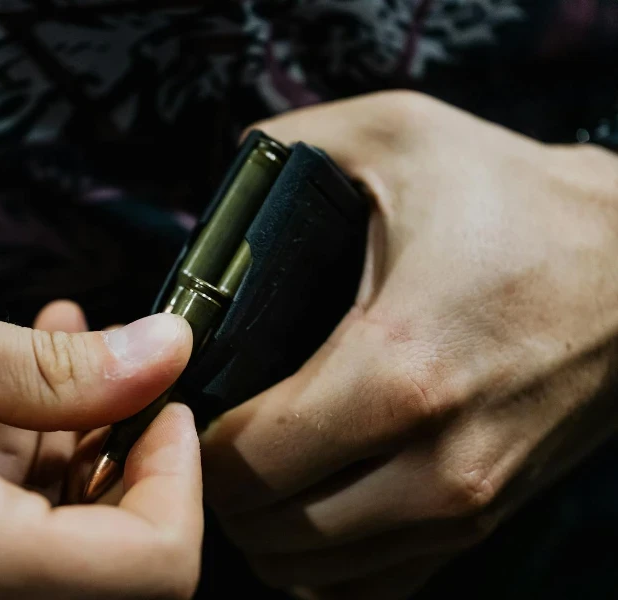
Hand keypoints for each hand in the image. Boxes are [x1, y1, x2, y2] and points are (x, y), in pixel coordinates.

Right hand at [0, 265, 201, 599]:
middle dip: (120, 449)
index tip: (167, 407)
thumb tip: (163, 354)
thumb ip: (62, 366)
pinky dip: (5, 450)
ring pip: (39, 534)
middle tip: (109, 360)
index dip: (179, 483)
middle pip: (99, 557)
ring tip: (44, 340)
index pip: (148, 569)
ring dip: (61, 435)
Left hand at [200, 91, 617, 598]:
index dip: (191, 435)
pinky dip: (323, 559)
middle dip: (217, 485)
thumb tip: (216, 194)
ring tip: (246, 465)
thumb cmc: (516, 198)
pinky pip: (376, 582)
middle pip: (273, 527)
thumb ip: (285, 150)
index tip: (183, 396)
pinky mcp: (488, 517)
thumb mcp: (397, 133)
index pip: (248, 458)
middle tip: (204, 429)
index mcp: (396, 367)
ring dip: (263, 526)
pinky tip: (305, 505)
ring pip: (318, 569)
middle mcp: (435, 460)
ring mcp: (466, 503)